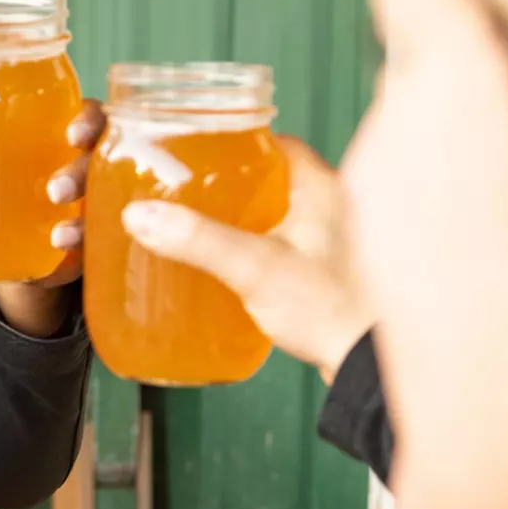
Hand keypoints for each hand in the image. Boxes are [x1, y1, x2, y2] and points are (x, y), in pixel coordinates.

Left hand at [0, 100, 104, 336]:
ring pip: (105, 202)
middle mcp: (87, 164)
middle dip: (83, 171)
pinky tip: (61, 249)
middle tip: (55, 190)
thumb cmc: (3, 183)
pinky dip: (82, 245)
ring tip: (59, 232)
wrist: (19, 245)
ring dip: (83, 217)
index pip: (91, 117)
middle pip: (103, 158)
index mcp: (63, 133)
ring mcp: (94, 204)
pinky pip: (100, 241)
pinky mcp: (91, 242)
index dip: (89, 120)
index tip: (73, 131)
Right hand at [120, 135, 372, 381]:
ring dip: (246, 216)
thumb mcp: (255, 267)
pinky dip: (259, 246)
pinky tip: (235, 263)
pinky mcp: (327, 272)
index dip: (236, 145)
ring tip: (205, 226)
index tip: (200, 153)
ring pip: (279, 213)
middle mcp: (334, 206)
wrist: (365, 365)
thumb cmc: (331, 310)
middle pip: (274, 178)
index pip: (276, 144)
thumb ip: (199, 240)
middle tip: (194, 192)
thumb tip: (142, 215)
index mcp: (323, 187)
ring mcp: (333, 241)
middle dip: (234, 184)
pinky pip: (287, 245)